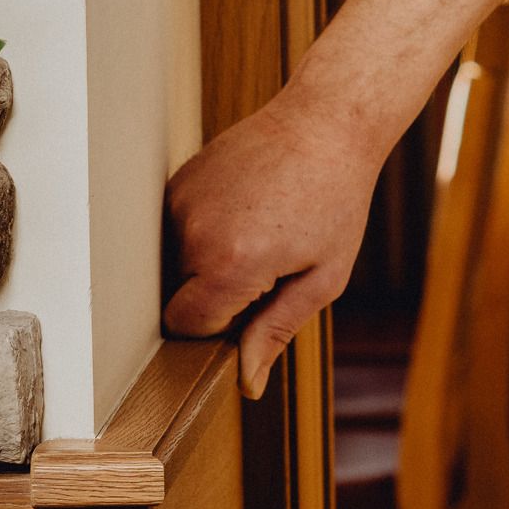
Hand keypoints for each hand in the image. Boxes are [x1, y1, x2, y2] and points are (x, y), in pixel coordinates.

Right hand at [163, 87, 384, 398]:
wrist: (328, 123)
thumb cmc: (337, 199)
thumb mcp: (324, 275)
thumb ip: (275, 332)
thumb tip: (247, 385)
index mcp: (231, 263)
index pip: (187, 326)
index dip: (220, 324)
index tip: (257, 299)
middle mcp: (193, 233)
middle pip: (178, 296)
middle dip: (215, 293)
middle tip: (268, 261)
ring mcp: (179, 203)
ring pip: (171, 263)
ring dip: (205, 261)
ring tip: (259, 229)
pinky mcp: (176, 182)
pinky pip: (173, 229)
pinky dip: (200, 232)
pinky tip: (244, 210)